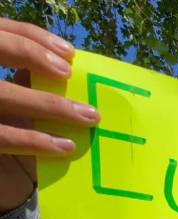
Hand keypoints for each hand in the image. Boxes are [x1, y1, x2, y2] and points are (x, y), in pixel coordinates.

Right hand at [0, 17, 99, 211]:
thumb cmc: (7, 117)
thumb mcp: (6, 92)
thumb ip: (20, 78)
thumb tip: (59, 68)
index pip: (0, 31)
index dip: (32, 37)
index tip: (69, 53)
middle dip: (34, 55)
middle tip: (69, 73)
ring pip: (4, 95)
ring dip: (50, 105)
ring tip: (87, 117)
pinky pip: (3, 137)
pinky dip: (34, 141)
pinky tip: (65, 146)